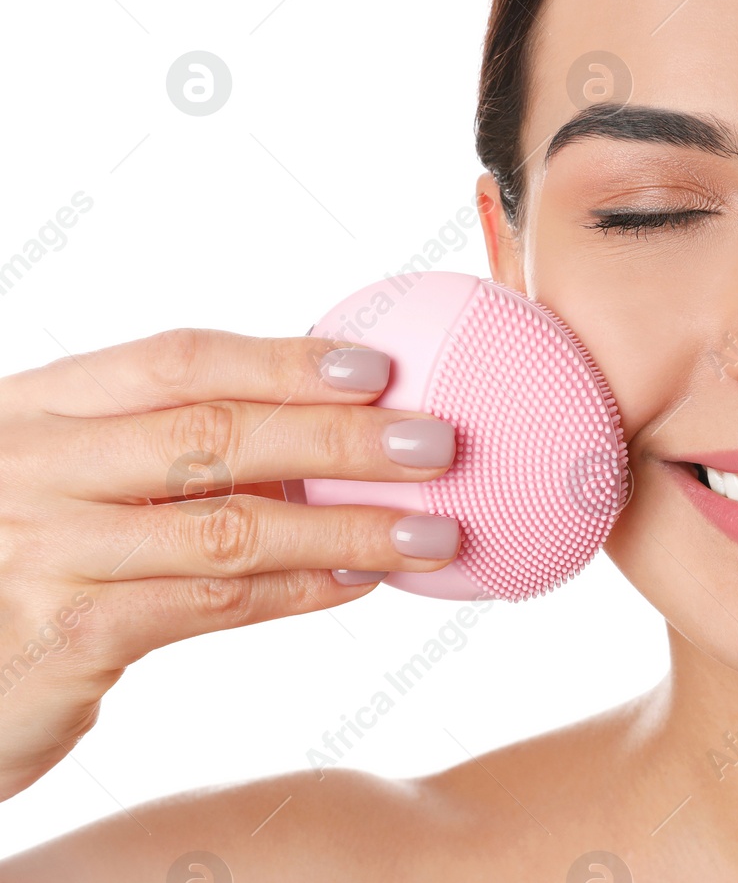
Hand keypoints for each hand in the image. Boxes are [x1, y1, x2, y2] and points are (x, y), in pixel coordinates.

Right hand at [0, 328, 462, 801]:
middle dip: (341, 437)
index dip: (284, 359)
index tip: (379, 368)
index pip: (178, 360)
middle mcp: (35, 466)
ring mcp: (45, 551)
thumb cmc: (24, 561)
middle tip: (437, 444)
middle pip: (216, 434)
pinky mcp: (64, 637)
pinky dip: (297, 590)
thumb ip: (159, 445)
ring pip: (229, 527)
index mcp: (41, 407)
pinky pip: (209, 605)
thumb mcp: (66, 477)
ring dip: (345, 527)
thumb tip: (323, 415)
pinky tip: (358, 583)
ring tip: (429, 531)